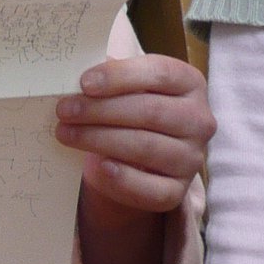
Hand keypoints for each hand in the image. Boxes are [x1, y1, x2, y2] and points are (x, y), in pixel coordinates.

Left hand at [57, 54, 212, 263]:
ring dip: (99, 139)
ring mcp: (192, 158)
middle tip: (64, 110)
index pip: (160, 73)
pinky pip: (151, 189)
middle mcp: (199, 121)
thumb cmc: (125, 107)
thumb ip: (108, 75)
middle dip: (100, 110)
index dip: (120, 77)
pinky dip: (122, 178)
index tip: (84, 83)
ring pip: (146, 147)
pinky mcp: (177, 191)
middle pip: (150, 111)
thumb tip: (74, 74)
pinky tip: (98, 166)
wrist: (132, 155)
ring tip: (65, 132)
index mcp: (189, 83)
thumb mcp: (121, 85)